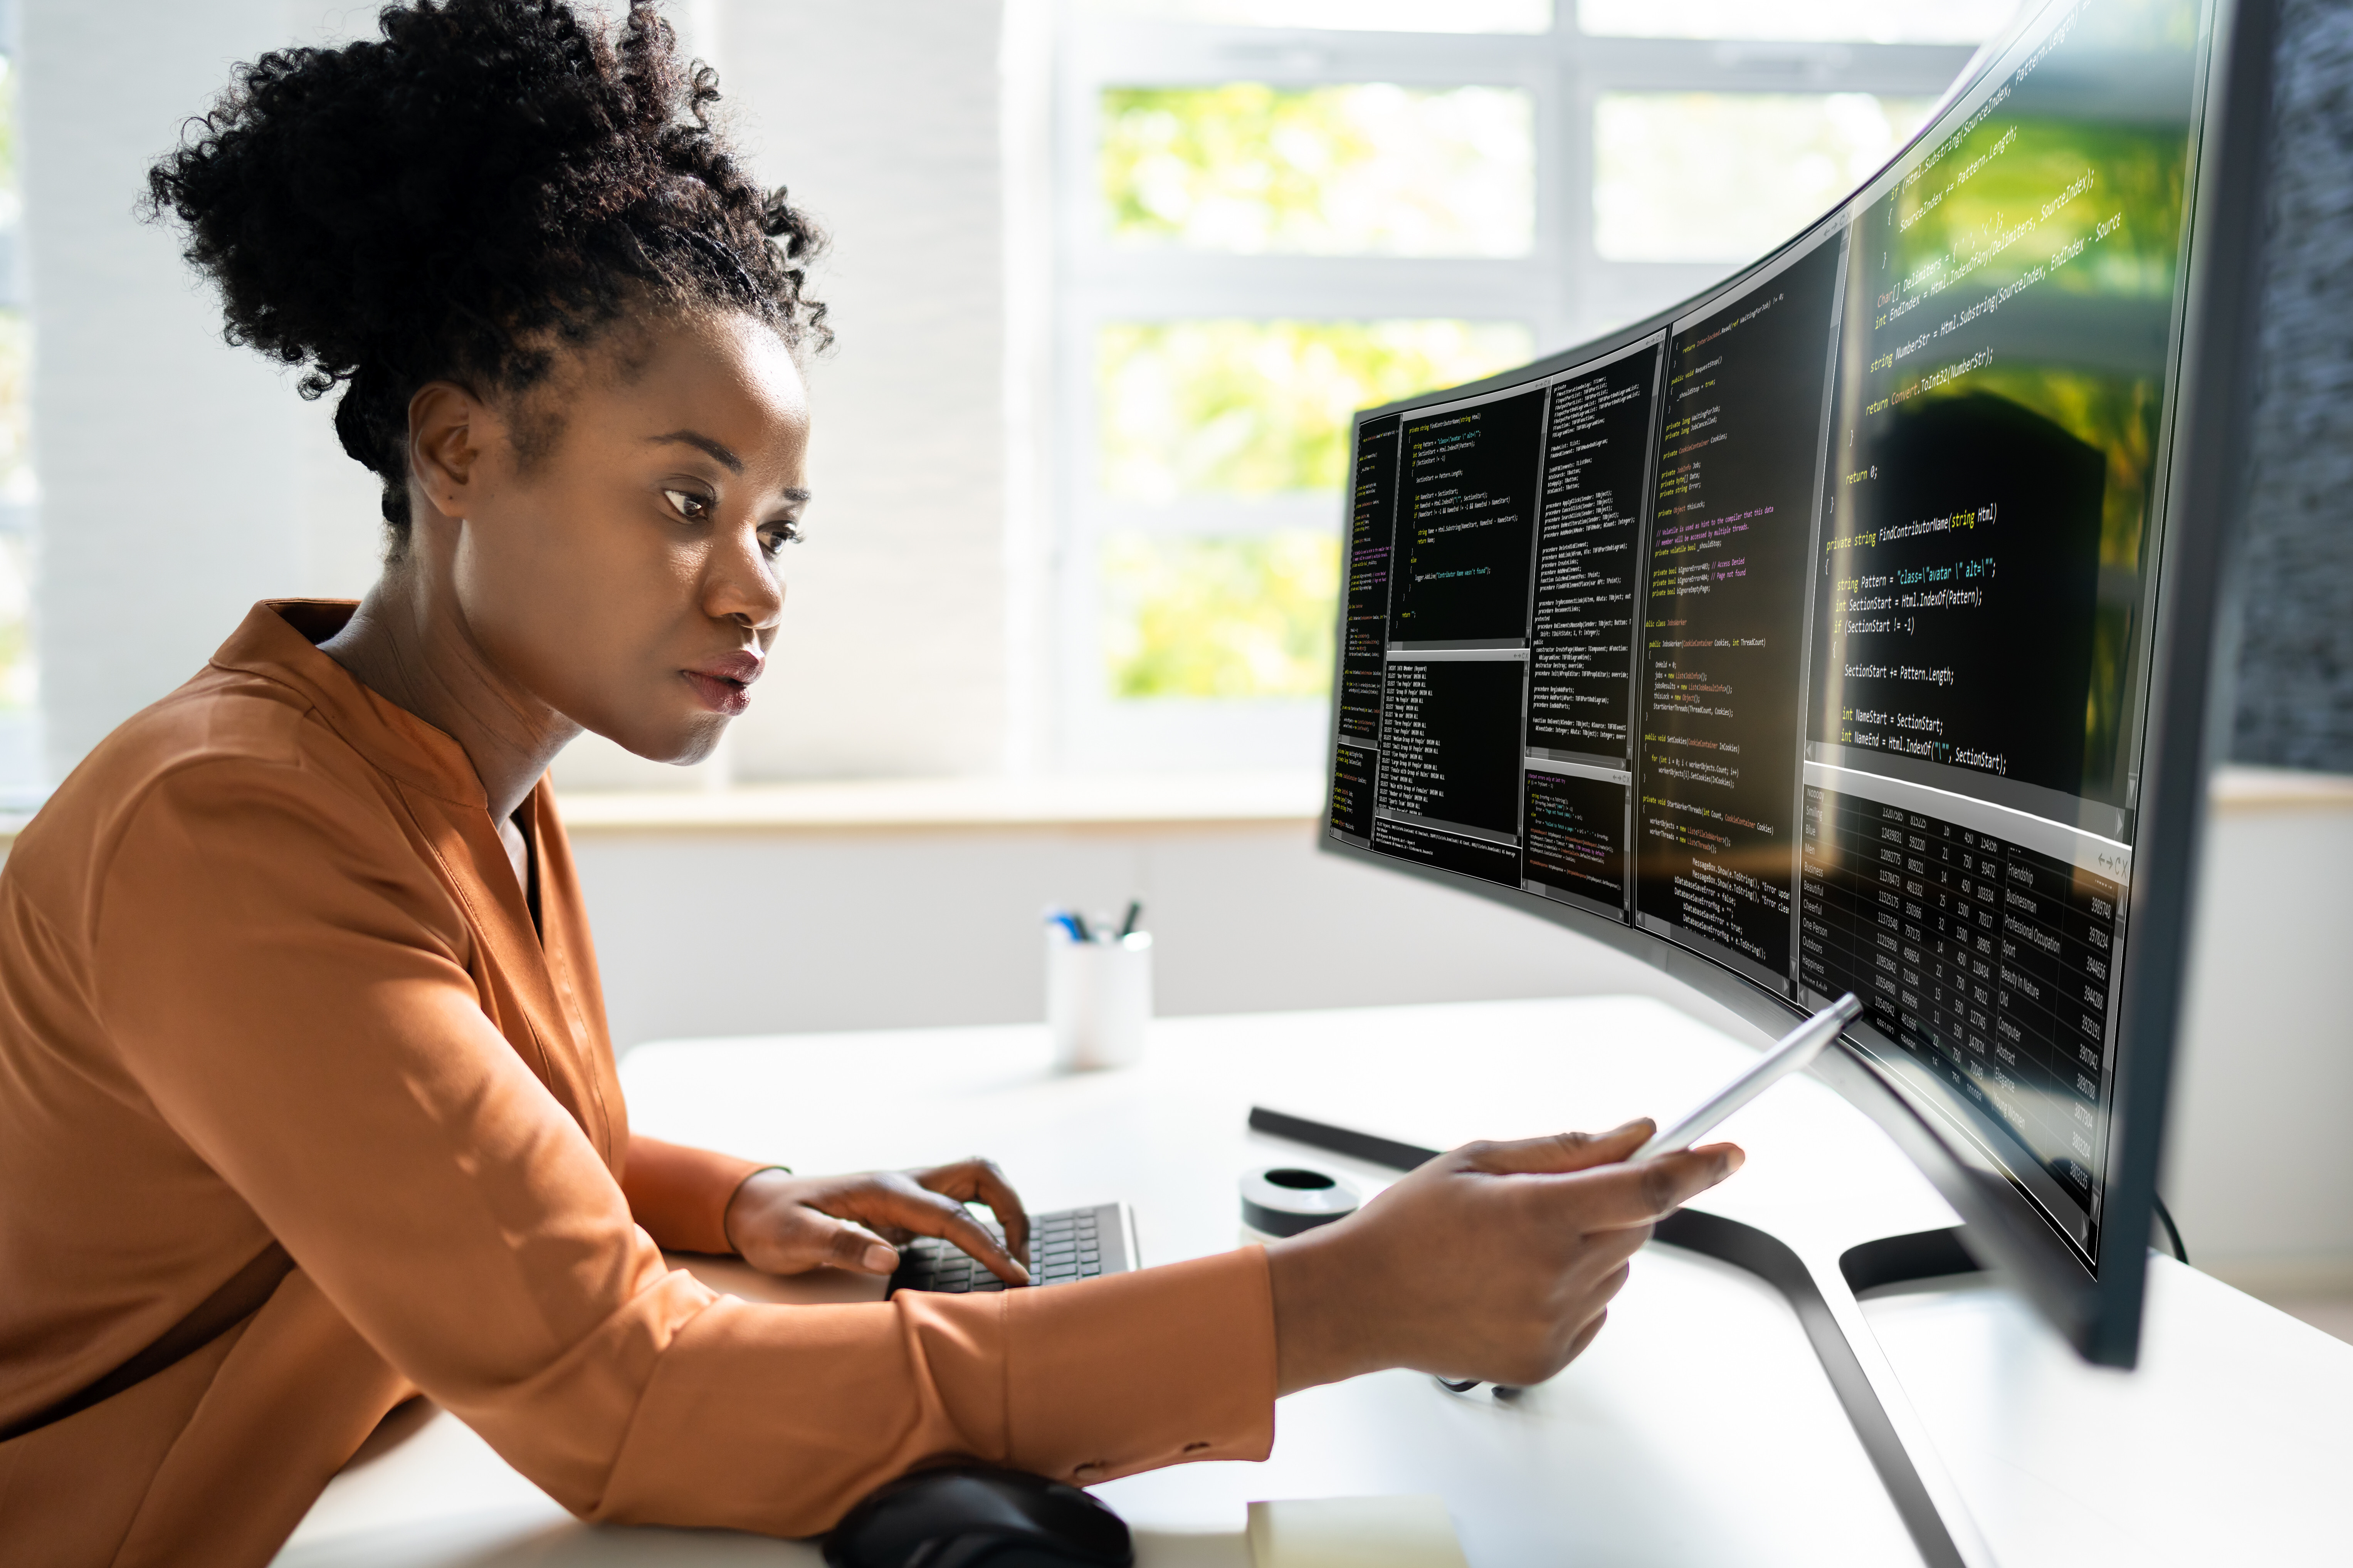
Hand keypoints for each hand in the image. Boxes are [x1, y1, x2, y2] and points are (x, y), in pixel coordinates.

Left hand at [722, 1158, 1031, 1284]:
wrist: (754, 1206)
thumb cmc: (772, 1223)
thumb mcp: (794, 1239)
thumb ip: (841, 1245)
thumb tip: (890, 1259)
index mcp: (885, 1191)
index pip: (952, 1216)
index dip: (988, 1246)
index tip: (1014, 1276)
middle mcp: (904, 1184)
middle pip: (982, 1178)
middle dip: (1013, 1213)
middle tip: (1021, 1263)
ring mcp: (907, 1194)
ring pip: (976, 1185)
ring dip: (1004, 1214)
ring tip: (1013, 1260)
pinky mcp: (905, 1209)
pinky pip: (959, 1207)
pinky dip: (984, 1224)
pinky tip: (986, 1253)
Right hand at [1265, 1120, 1741, 1393]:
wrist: (1358, 1301)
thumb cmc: (1407, 1227)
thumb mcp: (1478, 1160)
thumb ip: (1566, 1149)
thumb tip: (1635, 1135)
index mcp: (1536, 1216)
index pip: (1647, 1189)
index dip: (1698, 1168)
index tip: (1728, 1152)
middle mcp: (1553, 1275)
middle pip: (1635, 1225)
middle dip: (1615, 1200)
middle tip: (1559, 1195)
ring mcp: (1553, 1325)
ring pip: (1616, 1269)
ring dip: (1590, 1247)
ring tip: (1516, 1246)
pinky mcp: (1547, 1361)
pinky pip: (1596, 1313)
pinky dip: (1573, 1291)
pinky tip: (1514, 1281)